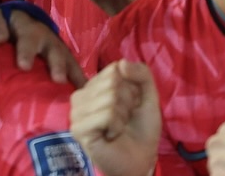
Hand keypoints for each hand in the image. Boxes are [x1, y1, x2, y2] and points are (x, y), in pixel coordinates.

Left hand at [0, 6, 84, 87]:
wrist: (20, 22)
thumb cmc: (6, 26)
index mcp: (28, 28)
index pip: (28, 38)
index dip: (26, 51)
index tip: (24, 66)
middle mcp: (48, 39)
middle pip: (55, 51)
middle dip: (57, 64)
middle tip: (58, 79)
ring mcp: (60, 51)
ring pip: (70, 62)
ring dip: (74, 77)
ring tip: (79, 94)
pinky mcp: (67, 62)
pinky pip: (76, 72)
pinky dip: (82, 84)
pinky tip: (88, 99)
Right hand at [69, 60, 161, 175]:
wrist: (141, 160)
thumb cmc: (141, 129)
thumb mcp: (148, 97)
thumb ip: (141, 74)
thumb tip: (121, 63)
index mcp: (94, 85)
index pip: (114, 70)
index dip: (131, 88)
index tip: (131, 105)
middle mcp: (80, 94)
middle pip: (112, 83)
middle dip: (127, 103)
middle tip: (124, 119)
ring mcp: (76, 112)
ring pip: (110, 99)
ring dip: (122, 117)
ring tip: (117, 128)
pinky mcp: (79, 128)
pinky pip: (106, 115)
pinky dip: (117, 126)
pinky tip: (111, 135)